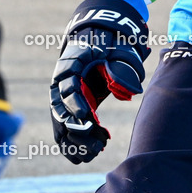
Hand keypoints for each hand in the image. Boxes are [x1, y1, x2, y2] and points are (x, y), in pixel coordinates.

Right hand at [50, 0, 148, 163]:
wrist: (94, 37)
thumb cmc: (107, 42)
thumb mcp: (116, 48)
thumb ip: (122, 66)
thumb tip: (130, 92)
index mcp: (70, 65)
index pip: (67, 87)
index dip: (75, 104)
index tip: (88, 118)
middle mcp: (60, 84)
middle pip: (61, 111)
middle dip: (78, 130)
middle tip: (96, 145)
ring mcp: (62, 96)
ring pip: (61, 124)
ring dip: (75, 141)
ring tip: (94, 154)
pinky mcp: (68, 106)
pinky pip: (64, 129)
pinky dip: (73, 142)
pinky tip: (87, 155)